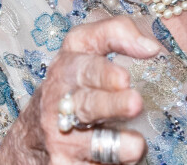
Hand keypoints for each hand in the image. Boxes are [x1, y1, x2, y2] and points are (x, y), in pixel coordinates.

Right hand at [0, 16, 160, 163]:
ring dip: (117, 144)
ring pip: (92, 142)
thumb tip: (152, 47)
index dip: (104, 70)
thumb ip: (118, 34)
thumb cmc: (74, 85)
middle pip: (88, 102)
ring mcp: (60, 134)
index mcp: (69, 62)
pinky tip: (122, 160)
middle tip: (134, 103)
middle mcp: (60, 97)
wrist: (34, 135)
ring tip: (135, 145)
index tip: (124, 77)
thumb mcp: (88, 48)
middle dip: (111, 104)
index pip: (83, 61)